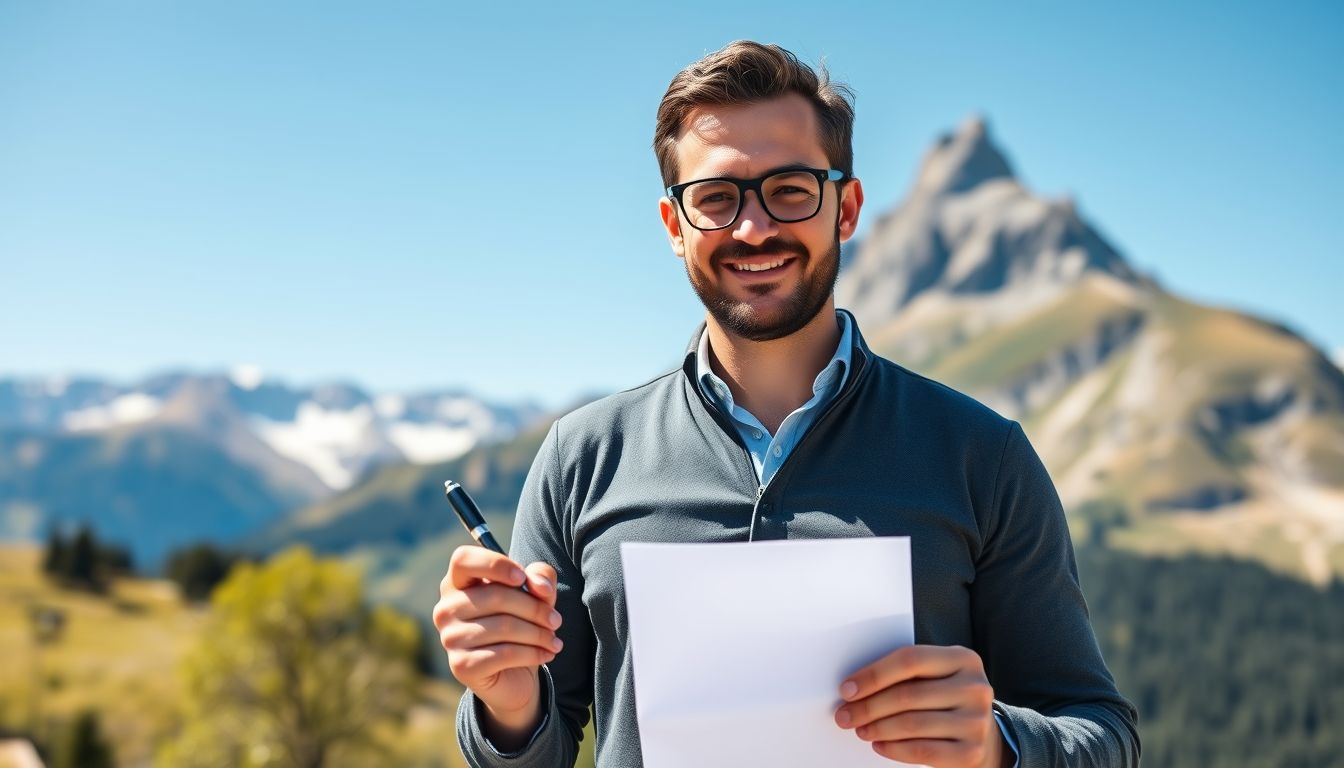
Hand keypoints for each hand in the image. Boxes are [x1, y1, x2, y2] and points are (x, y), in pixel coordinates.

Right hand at [432, 546, 561, 741]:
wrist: (512, 675)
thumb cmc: (519, 623)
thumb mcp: (535, 594)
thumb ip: (539, 577)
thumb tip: (539, 586)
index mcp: (457, 583)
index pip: (463, 560)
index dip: (495, 564)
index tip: (522, 577)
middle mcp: (446, 608)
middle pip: (496, 596)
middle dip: (535, 608)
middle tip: (556, 620)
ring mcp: (450, 638)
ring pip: (504, 626)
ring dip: (538, 634)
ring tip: (554, 640)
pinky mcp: (461, 665)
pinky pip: (505, 653)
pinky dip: (533, 653)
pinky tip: (546, 654)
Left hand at [833, 645, 1006, 766]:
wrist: (986, 736)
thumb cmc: (947, 699)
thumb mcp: (937, 676)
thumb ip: (906, 674)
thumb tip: (855, 687)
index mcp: (963, 659)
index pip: (910, 660)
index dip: (874, 675)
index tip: (847, 689)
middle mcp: (975, 687)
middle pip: (907, 695)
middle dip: (868, 706)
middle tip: (845, 715)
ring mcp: (977, 721)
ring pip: (911, 724)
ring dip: (877, 728)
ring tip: (860, 729)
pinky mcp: (972, 751)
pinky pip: (922, 751)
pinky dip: (894, 749)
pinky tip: (879, 744)